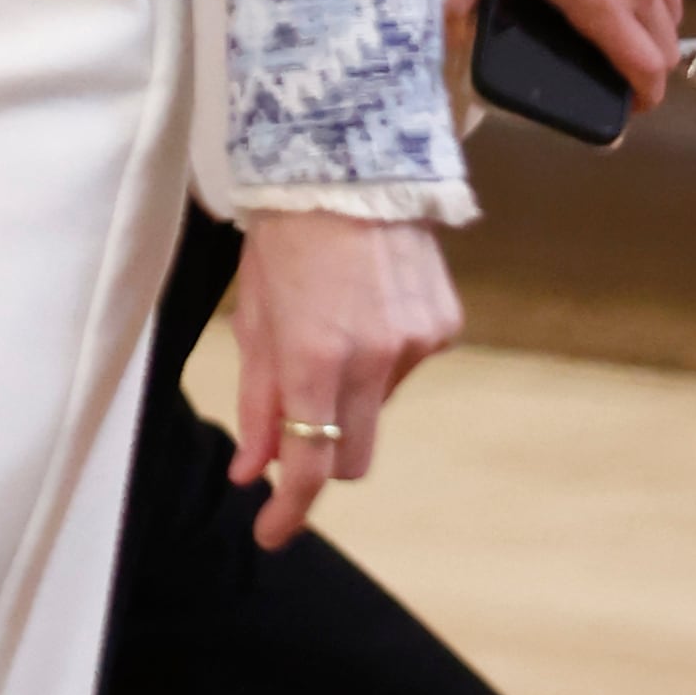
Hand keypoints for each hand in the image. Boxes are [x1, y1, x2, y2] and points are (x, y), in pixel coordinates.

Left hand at [228, 209, 460, 552]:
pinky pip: (406, 368)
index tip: (272, 532)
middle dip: (322, 456)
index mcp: (314, 359)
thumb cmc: (284, 237)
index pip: (311, 466)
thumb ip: (255, 402)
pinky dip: (381, 358)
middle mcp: (373, 359)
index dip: (290, 511)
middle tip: (295, 423)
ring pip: (377, 409)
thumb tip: (252, 471)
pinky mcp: (443, 323)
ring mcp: (416, 342)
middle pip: (353, 456)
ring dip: (350, 393)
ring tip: (330, 327)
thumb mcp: (253, 319)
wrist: (348, 162)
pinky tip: (365, 308)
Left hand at [447, 0, 691, 106]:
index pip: (646, 70)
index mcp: (604, 3)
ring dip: (654, 24)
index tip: (630, 106)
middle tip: (622, 67)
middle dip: (648, 66)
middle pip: (667, 48)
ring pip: (674, 10)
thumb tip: (446, 35)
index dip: (644, 98)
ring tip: (623, 19)